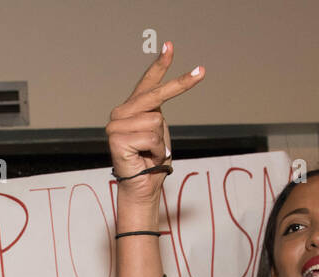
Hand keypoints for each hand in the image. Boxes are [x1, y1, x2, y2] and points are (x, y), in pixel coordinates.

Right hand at [106, 42, 204, 219]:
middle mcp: (120, 113)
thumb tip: (156, 111)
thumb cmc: (151, 162)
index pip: (147, 83)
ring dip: (160, 142)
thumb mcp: (158, 132)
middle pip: (155, 95)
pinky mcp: (117, 138)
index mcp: (131, 109)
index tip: (170, 45)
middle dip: (179, 85)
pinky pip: (151, 137)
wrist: (142, 188)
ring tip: (151, 153)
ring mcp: (116, 125)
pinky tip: (145, 158)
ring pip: (156, 121)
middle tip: (202, 71)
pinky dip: (155, 151)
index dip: (160, 65)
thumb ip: (155, 115)